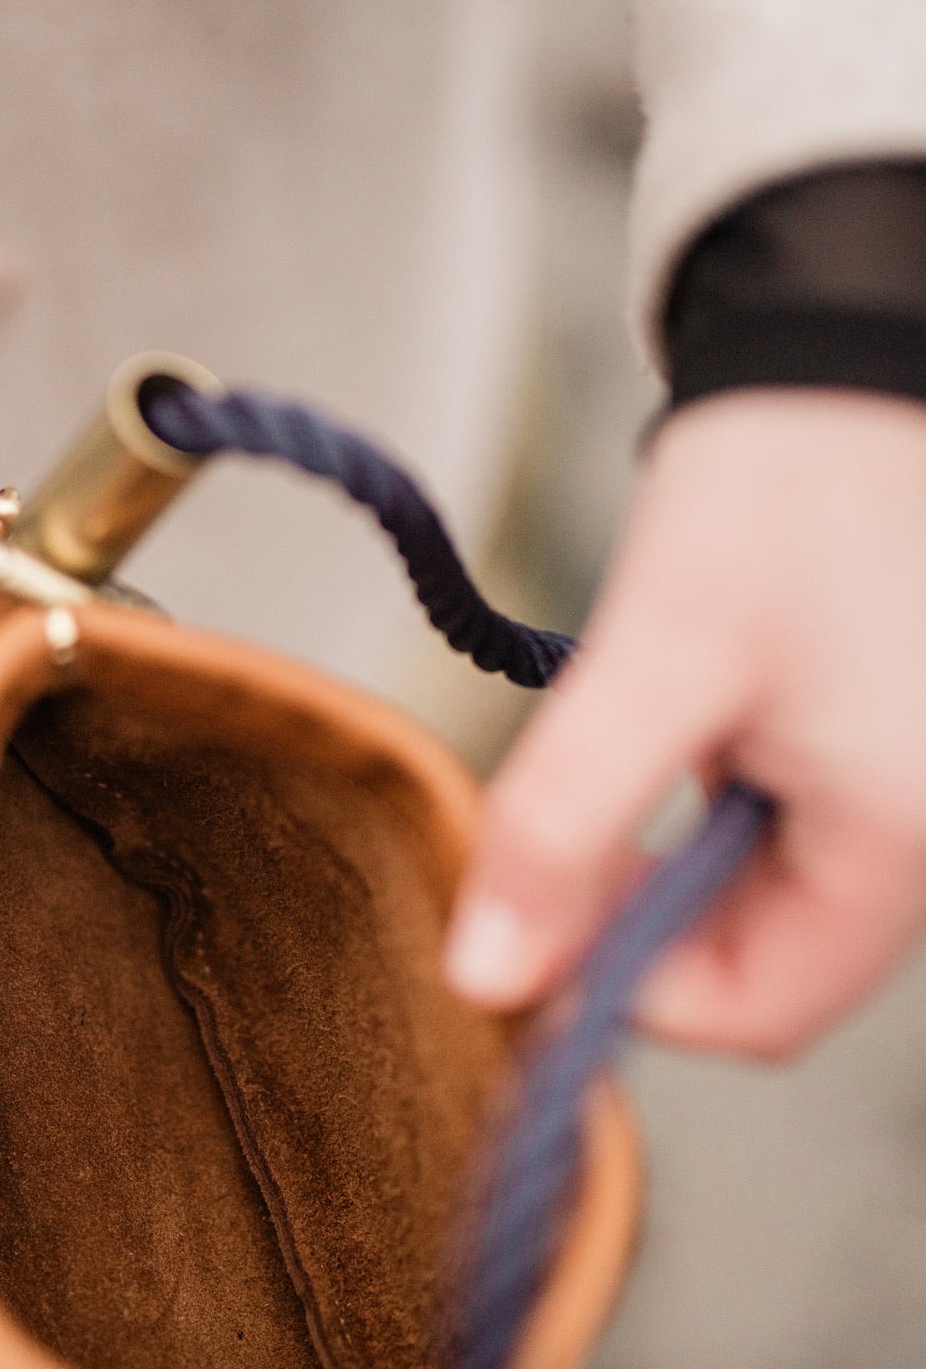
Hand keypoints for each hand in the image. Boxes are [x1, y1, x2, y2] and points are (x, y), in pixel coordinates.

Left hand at [444, 390, 925, 1056]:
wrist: (850, 355)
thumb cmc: (788, 485)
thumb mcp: (660, 656)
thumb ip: (569, 822)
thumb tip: (486, 977)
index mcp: (905, 841)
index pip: (752, 1013)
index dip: (621, 986)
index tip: (521, 913)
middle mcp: (923, 842)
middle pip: (752, 969)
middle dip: (631, 925)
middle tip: (540, 836)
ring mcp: (900, 802)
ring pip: (751, 909)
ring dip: (653, 868)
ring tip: (611, 756)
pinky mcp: (870, 760)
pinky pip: (771, 842)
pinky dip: (690, 819)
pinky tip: (660, 738)